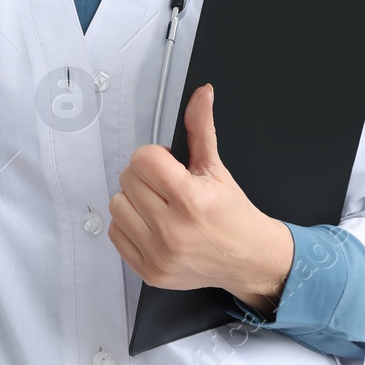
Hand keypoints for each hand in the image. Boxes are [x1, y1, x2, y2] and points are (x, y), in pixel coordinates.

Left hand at [107, 83, 292, 313]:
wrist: (249, 260)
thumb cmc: (232, 214)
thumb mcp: (218, 168)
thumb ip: (201, 129)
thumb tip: (201, 93)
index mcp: (192, 201)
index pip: (144, 159)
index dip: (156, 156)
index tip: (171, 166)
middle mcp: (173, 231)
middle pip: (128, 179)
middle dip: (145, 176)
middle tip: (168, 187)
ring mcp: (159, 255)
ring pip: (117, 204)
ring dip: (134, 200)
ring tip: (159, 205)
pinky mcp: (149, 272)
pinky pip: (115, 233)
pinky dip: (129, 225)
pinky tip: (153, 225)